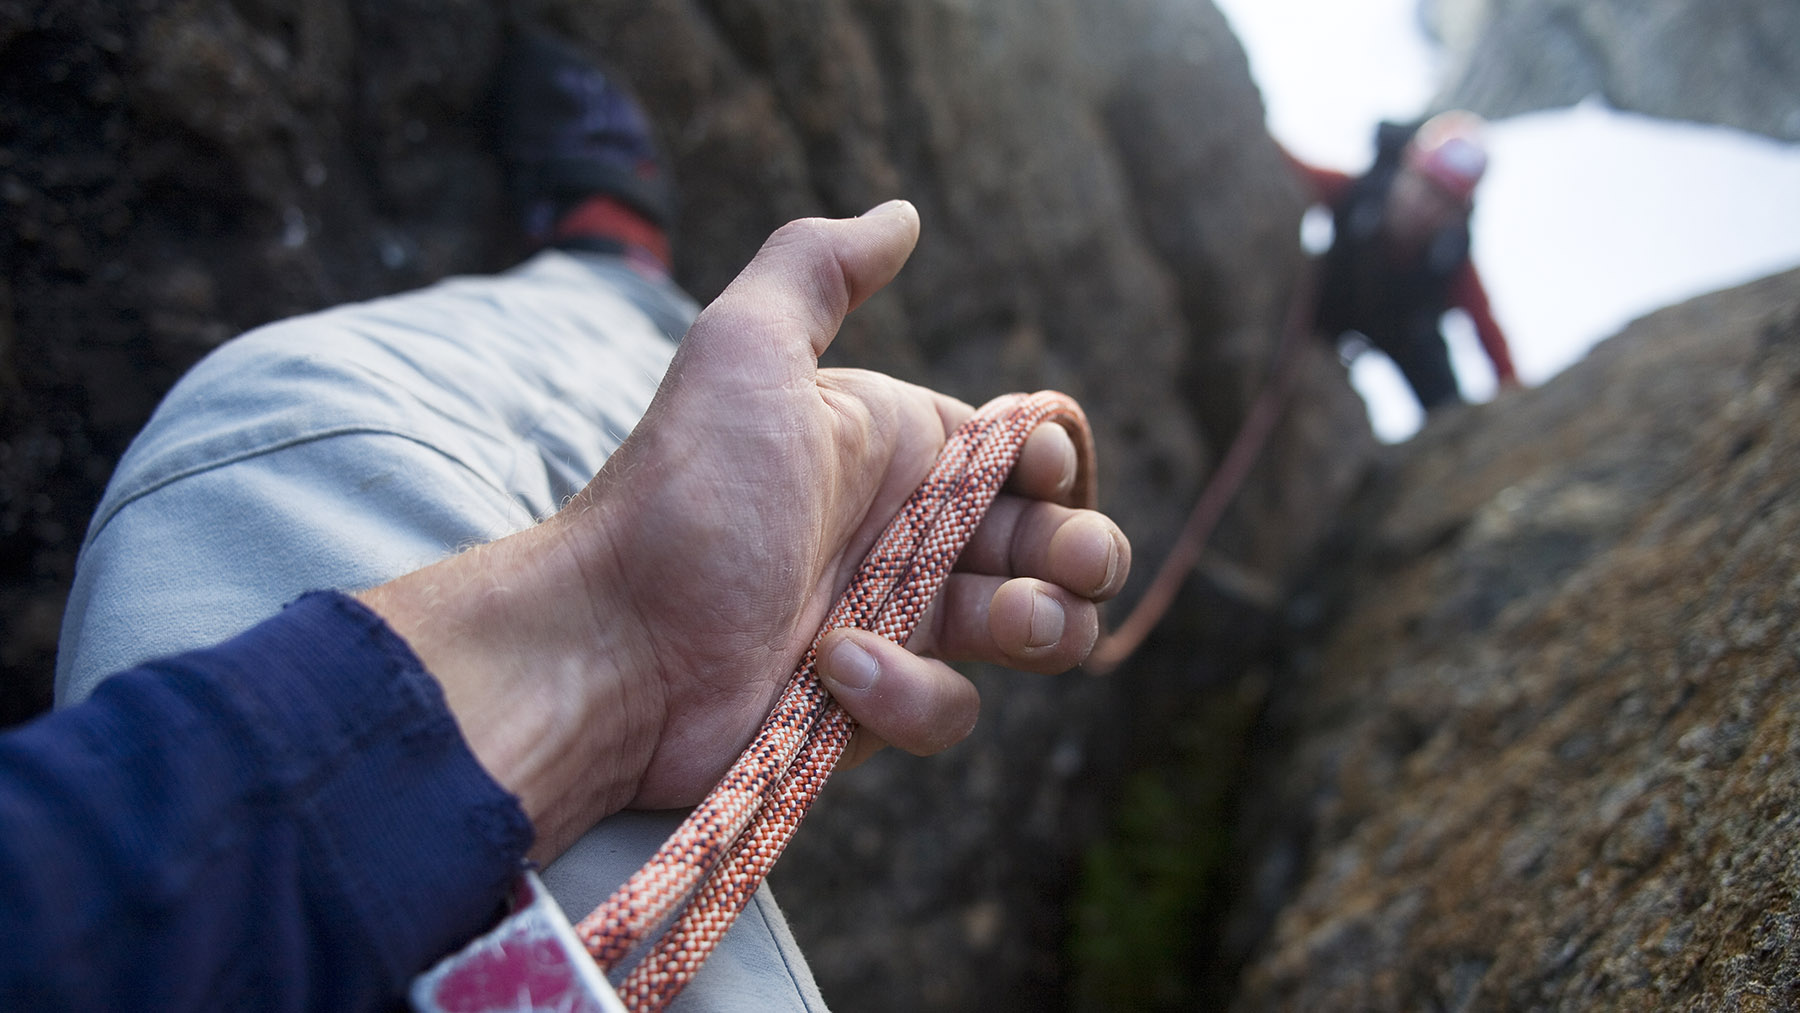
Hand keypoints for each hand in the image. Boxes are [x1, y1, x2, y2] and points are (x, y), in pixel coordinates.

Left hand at [360, 201, 1129, 860]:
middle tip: (1072, 562)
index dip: (1052, 464)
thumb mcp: (743, 349)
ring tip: (1014, 620)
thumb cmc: (683, 492)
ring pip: (1024, 633)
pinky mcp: (868, 709)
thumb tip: (904, 214)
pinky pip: (945, 709)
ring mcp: (891, 625)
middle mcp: (903, 535)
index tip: (1033, 468)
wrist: (605, 641)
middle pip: (1046, 546)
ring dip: (1043, 626)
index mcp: (894, 450)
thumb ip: (818, 268)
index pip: (1022, 456)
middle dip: (1082, 552)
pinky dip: (911, 694)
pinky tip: (837, 670)